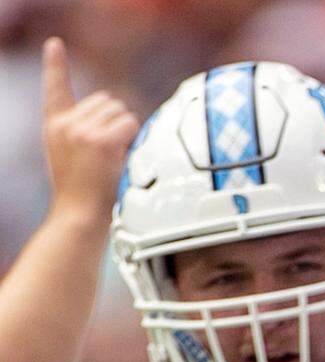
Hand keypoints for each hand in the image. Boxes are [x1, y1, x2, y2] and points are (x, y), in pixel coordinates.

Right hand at [41, 37, 137, 227]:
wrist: (78, 218)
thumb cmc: (82, 196)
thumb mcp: (73, 159)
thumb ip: (85, 135)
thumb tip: (118, 115)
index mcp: (55, 127)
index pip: (54, 89)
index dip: (55, 65)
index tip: (55, 45)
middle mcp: (65, 124)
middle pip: (105, 100)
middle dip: (116, 122)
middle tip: (111, 154)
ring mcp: (82, 131)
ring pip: (120, 111)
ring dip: (127, 131)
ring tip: (116, 159)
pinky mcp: (100, 141)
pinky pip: (129, 124)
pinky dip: (134, 139)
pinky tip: (124, 157)